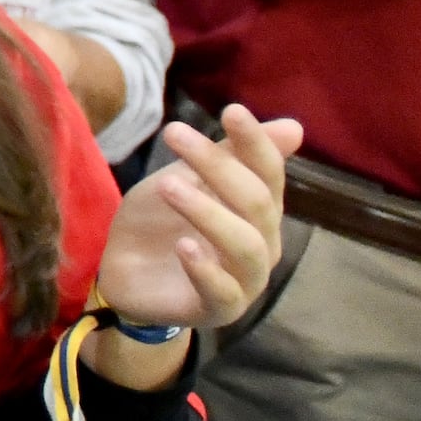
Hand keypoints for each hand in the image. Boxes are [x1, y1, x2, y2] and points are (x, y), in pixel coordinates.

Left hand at [95, 105, 299, 335]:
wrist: (125, 271)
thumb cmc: (164, 219)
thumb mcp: (186, 178)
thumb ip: (230, 155)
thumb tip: (296, 127)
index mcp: (260, 209)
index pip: (268, 172)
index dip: (255, 142)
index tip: (231, 111)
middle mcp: (263, 243)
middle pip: (256, 202)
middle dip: (218, 166)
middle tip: (174, 133)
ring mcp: (245, 280)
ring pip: (245, 244)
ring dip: (207, 212)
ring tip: (168, 187)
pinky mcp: (219, 309)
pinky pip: (223, 291)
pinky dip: (205, 268)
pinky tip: (183, 245)